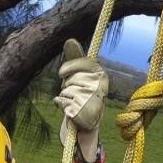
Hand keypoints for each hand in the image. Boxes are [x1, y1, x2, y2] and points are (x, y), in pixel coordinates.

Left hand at [54, 39, 107, 162]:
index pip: (84, 62)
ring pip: (65, 91)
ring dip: (64, 96)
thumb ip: (75, 58)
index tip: (61, 73)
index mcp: (102, 76)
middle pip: (71, 79)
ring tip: (74, 102)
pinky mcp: (81, 113)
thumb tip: (69, 40)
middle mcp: (99, 88)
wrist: (88, 122)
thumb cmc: (83, 95)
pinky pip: (61, 102)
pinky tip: (69, 110)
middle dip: (67, 85)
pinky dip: (60, 106)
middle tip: (74, 93)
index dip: (70, 67)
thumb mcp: (82, 75)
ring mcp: (91, 101)